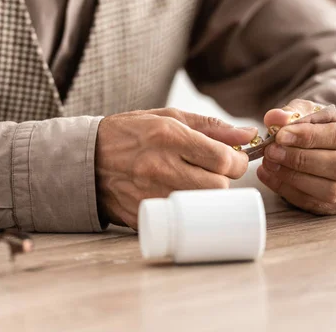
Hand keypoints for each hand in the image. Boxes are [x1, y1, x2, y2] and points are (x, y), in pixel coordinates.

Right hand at [95, 108, 255, 228]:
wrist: (86, 158)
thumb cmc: (131, 132)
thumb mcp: (168, 117)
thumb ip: (211, 126)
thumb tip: (248, 135)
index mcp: (169, 137)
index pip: (223, 159)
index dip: (238, 161)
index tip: (234, 159)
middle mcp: (161, 167)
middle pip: (218, 186)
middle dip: (224, 179)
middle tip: (212, 170)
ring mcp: (152, 194)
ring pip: (203, 205)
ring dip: (208, 194)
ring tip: (195, 180)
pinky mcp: (145, 215)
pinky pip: (182, 218)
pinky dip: (188, 209)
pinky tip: (178, 195)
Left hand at [257, 99, 335, 214]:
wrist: (326, 142)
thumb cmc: (320, 124)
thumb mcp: (308, 109)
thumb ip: (292, 112)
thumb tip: (275, 118)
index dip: (310, 137)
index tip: (281, 135)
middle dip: (301, 159)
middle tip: (272, 151)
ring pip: (331, 191)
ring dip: (294, 178)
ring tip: (270, 162)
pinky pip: (315, 204)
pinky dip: (287, 190)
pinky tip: (269, 175)